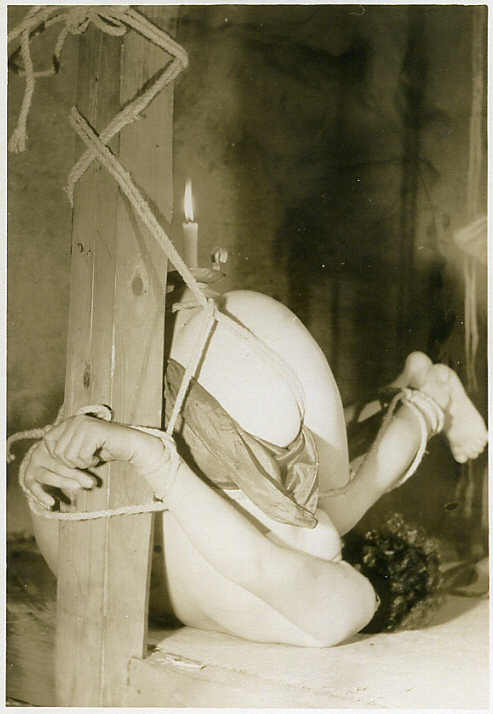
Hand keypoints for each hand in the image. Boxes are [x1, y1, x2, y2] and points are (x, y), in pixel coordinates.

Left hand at [25, 415, 166, 506]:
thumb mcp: (80, 446)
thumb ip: (65, 445)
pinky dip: (89, 462)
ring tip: (91, 458)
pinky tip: (98, 457)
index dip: (55, 455)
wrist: (130, 445)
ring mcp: (85, 425)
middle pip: (57, 451)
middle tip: (84, 460)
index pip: (47, 439)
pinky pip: (82, 456)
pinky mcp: (94, 433)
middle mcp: (75, 420)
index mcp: (70, 421)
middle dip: (70, 463)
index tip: (70, 460)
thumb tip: (42, 450)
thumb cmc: (105, 448)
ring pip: (69, 455)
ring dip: (81, 463)